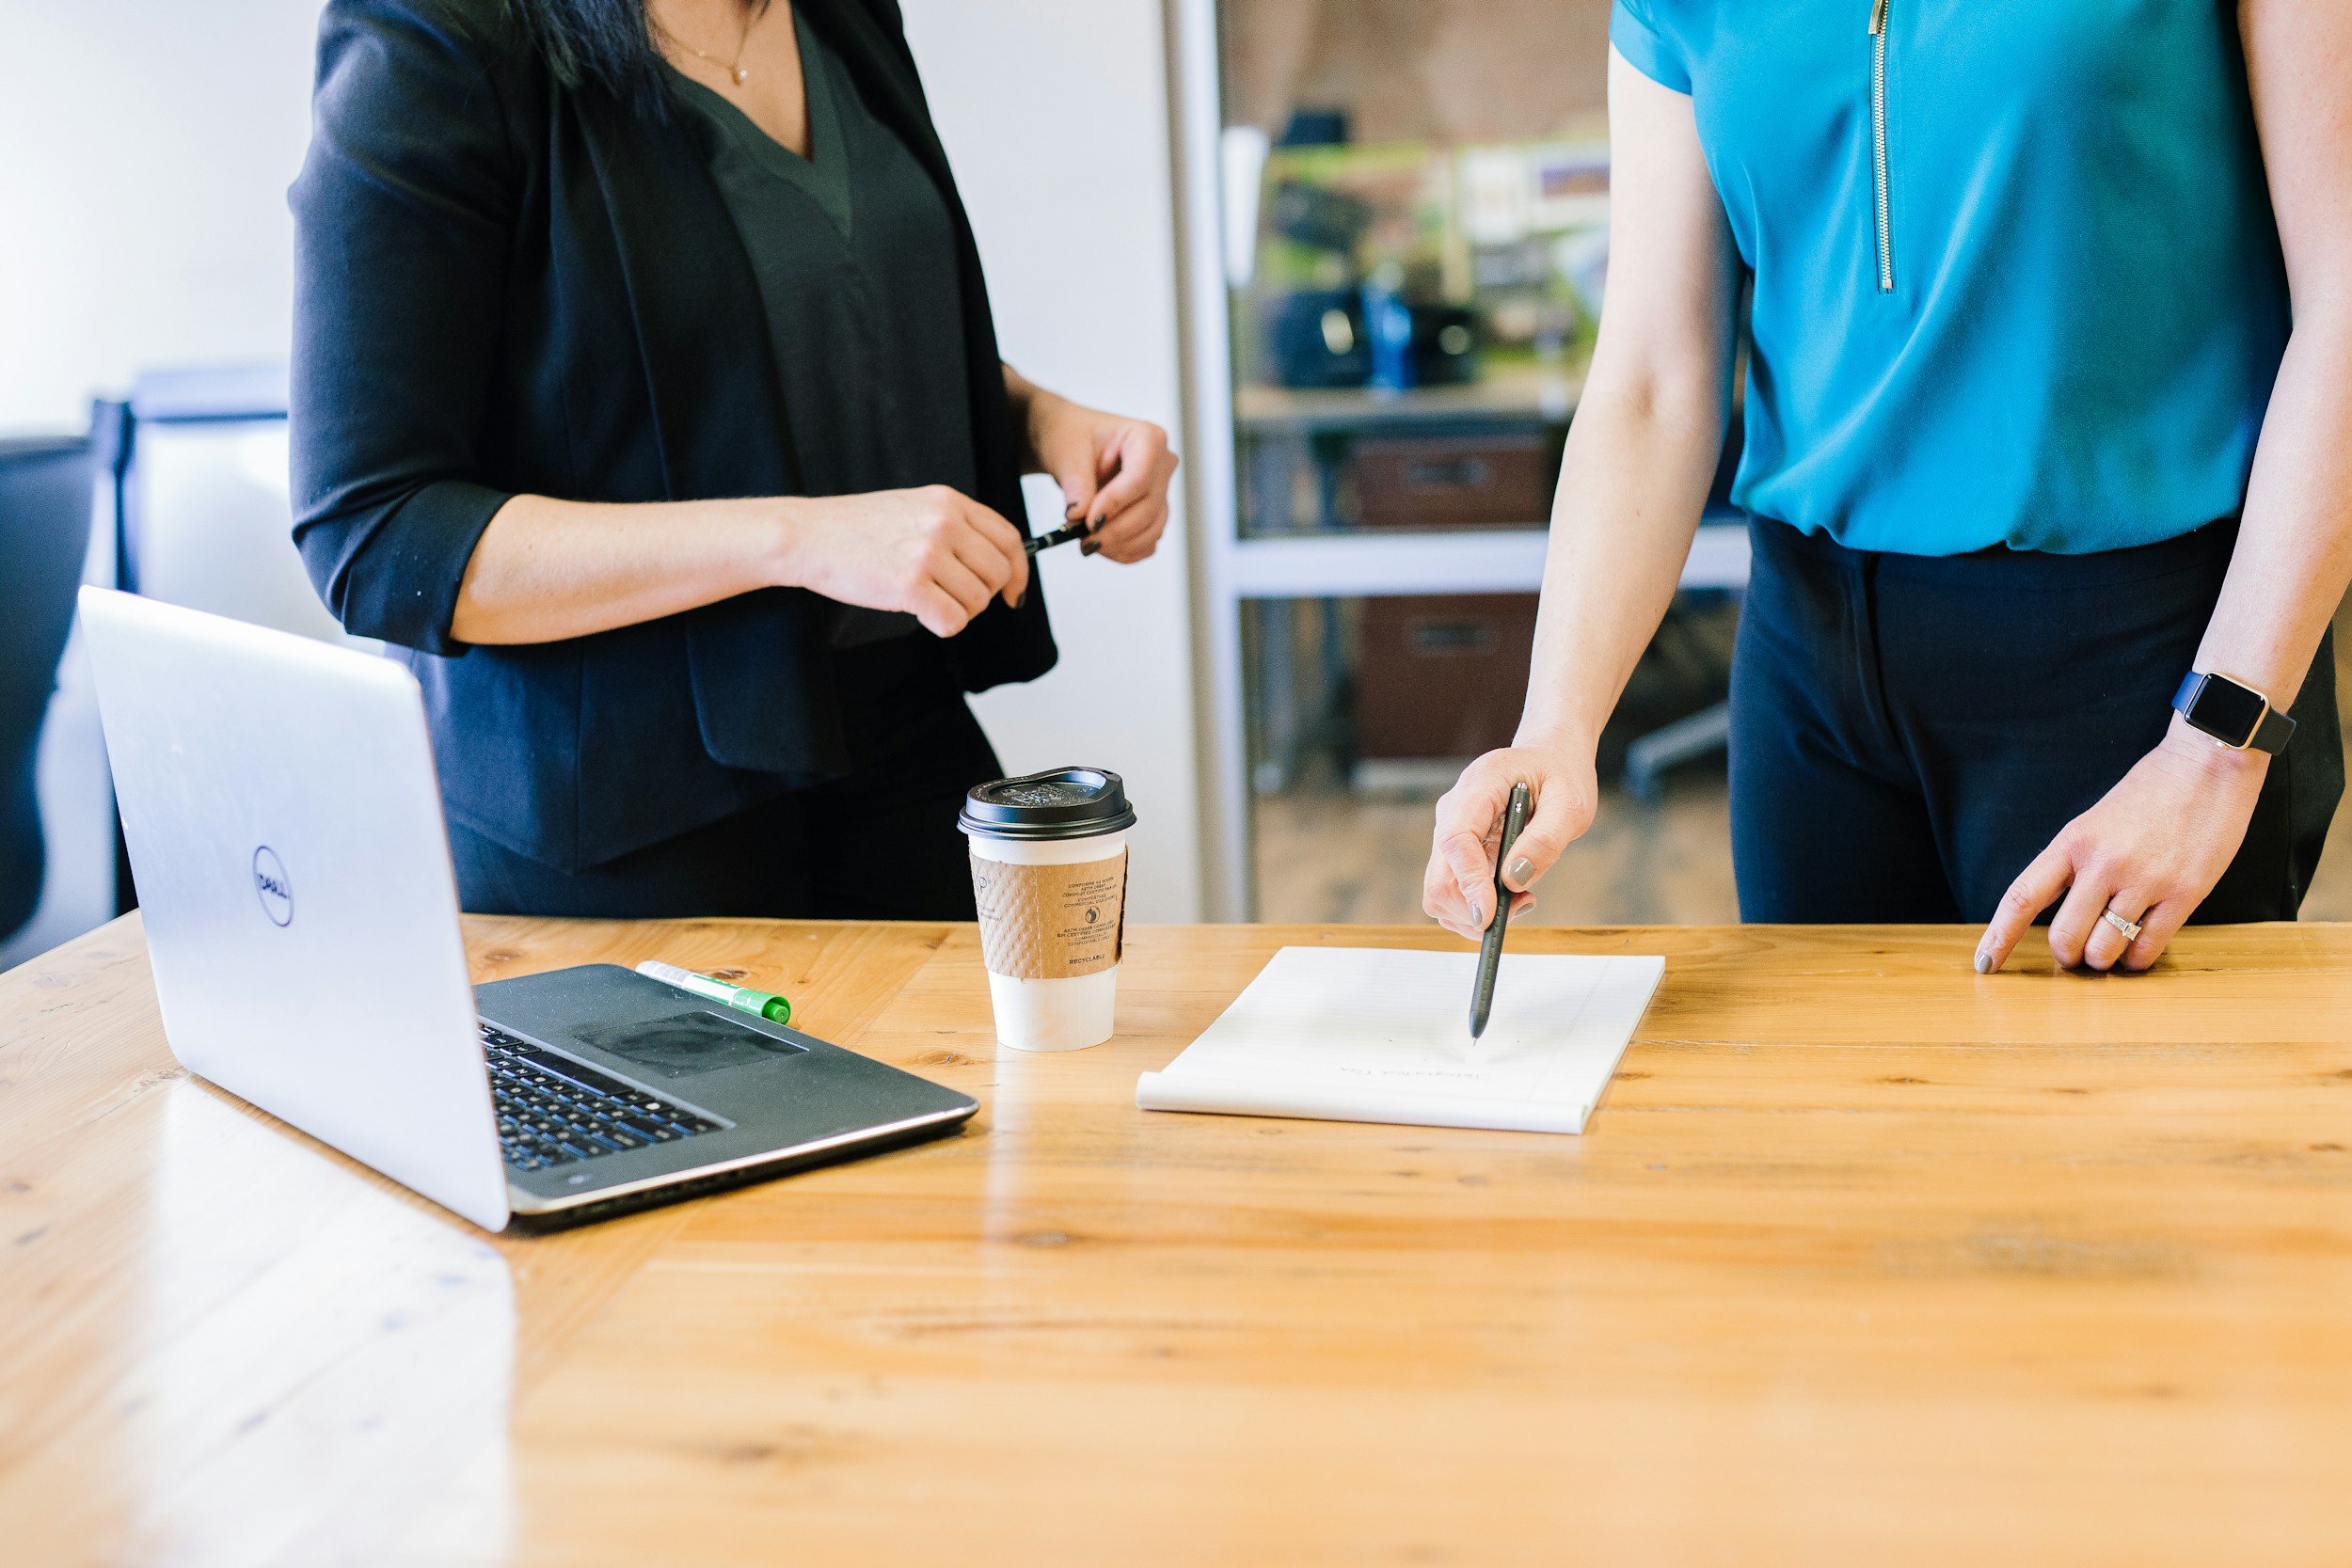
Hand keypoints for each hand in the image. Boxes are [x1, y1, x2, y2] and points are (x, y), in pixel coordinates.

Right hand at [777, 485, 1029, 638]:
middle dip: (981, 596)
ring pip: (976, 601)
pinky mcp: (910, 585)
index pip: (1009, 539)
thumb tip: (994, 564)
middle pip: (997, 574)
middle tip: (953, 599)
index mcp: (949, 502)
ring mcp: (928, 553)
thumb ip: (954, 527)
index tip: (1012, 591)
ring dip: (957, 611)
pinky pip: (953, 621)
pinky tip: (920, 613)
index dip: (1018, 571)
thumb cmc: (855, 528)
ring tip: (926, 600)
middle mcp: (944, 523)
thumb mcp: (913, 508)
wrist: (808, 536)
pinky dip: (941, 625)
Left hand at [1025, 391, 1178, 563]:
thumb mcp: (1067, 453)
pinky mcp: (1154, 513)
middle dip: (1115, 530)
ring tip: (1088, 544)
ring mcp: (1162, 490)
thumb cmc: (1072, 436)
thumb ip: (1076, 484)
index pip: (1140, 477)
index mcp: (1147, 437)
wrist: (1070, 445)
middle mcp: (1162, 464)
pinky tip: (1103, 548)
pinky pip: (1149, 541)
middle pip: (1148, 507)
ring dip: (1120, 544)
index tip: (1088, 521)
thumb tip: (1079, 515)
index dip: (1115, 503)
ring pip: (1153, 528)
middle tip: (1083, 540)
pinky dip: (1127, 551)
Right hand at [1423, 744, 1598, 940]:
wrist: (1548, 761)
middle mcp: (1452, 812)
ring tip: (1523, 897)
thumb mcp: (1570, 804)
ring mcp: (1449, 833)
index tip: (1489, 916)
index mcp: (1478, 787)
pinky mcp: (1455, 853)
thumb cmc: (1560, 776)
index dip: (1469, 883)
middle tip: (1524, 903)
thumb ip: (1545, 840)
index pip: (1456, 840)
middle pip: (1439, 878)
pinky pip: (1452, 894)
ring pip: (1440, 893)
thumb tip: (1514, 880)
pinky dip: (1478, 908)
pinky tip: (1511, 893)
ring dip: (1478, 912)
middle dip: (1475, 908)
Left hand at [1975, 718, 2269, 974]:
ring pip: (2105, 950)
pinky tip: (2137, 949)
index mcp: (2072, 842)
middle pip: (2064, 937)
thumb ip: (2073, 864)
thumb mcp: (2093, 823)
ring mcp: (2144, 879)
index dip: (1999, 937)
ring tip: (2111, 951)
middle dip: (2067, 956)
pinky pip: (2148, 948)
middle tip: (2076, 954)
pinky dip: (2137, 959)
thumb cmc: (2148, 794)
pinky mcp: (2185, 893)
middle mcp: (2102, 863)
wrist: (2207, 765)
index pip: (2022, 898)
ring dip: (2103, 961)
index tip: (1985, 964)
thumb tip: (2057, 914)